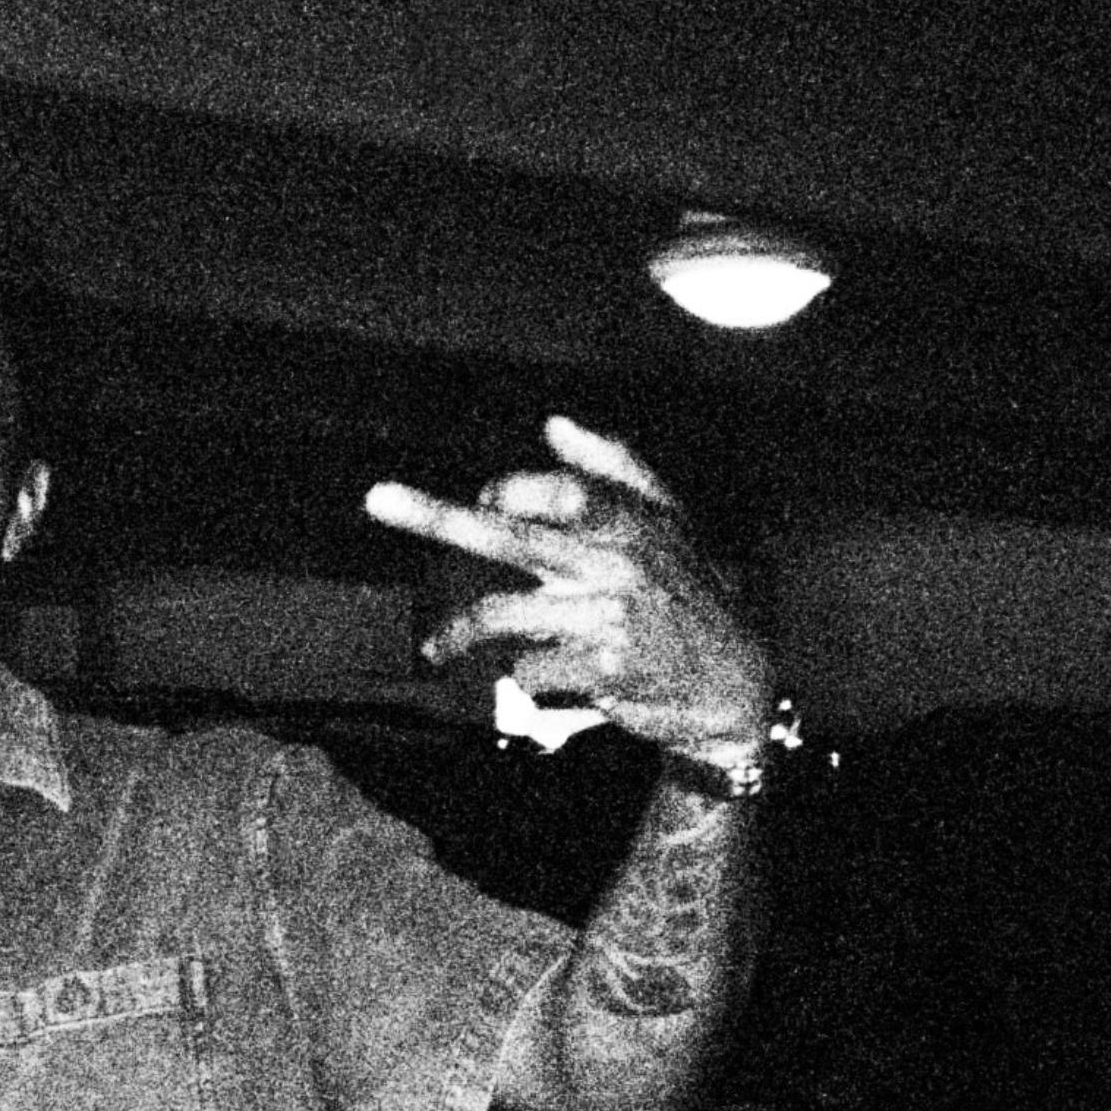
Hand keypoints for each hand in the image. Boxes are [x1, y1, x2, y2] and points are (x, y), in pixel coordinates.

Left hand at [367, 416, 776, 771]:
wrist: (736, 685)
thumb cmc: (691, 594)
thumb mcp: (670, 521)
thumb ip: (615, 467)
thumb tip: (554, 425)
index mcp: (631, 522)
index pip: (556, 491)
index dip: (510, 491)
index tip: (485, 498)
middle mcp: (617, 566)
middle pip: (510, 537)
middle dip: (436, 516)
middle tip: (375, 498)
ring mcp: (609, 622)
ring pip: (503, 616)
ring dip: (458, 635)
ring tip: (435, 649)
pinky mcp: (603, 675)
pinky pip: (529, 671)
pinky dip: (526, 676)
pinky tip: (551, 678)